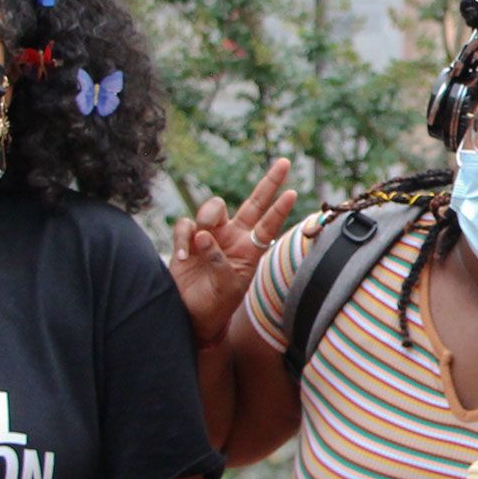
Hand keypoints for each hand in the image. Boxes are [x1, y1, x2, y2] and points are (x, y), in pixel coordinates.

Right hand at [171, 157, 298, 345]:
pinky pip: (185, 225)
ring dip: (208, 216)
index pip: (268, 224)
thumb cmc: (217, 304)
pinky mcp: (187, 240)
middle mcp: (233, 236)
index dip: (279, 209)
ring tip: (202, 240)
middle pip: (253, 202)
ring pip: (213, 208)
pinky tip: (184, 258)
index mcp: (250, 249)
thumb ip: (220, 262)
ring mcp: (210, 235)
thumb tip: (204, 236)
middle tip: (285, 163)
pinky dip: (183, 239)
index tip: (293, 192)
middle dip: (269, 183)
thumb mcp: (227, 288)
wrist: (193, 315)